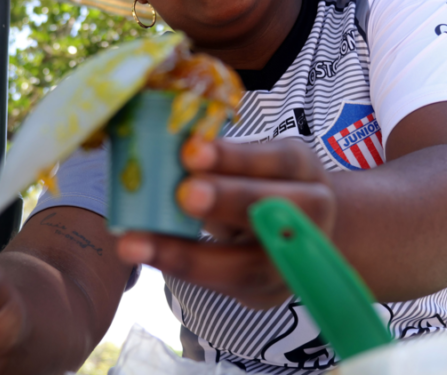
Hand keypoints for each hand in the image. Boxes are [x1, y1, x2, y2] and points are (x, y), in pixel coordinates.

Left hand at [116, 138, 335, 308]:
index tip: (191, 152)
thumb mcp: (255, 162)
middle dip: (230, 202)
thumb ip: (223, 161)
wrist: (303, 231)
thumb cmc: (264, 184)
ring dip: (187, 256)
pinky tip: (145, 255)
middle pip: (280, 213)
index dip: (238, 159)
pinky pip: (225, 286)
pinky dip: (182, 268)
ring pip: (248, 266)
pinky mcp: (266, 293)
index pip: (280, 161)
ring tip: (133, 244)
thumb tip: (166, 153)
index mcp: (304, 170)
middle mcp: (312, 217)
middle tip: (183, 194)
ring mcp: (292, 263)